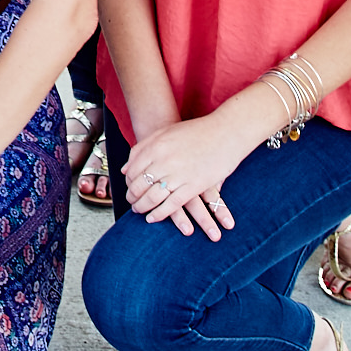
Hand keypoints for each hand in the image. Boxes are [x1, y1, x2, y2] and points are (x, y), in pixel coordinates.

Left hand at [123, 113, 240, 240]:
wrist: (226, 131)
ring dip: (142, 207)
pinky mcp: (194, 186)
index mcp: (155, 146)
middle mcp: (164, 161)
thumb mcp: (165, 133)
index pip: (133, 170)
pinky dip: (159, 214)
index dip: (128, 182)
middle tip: (131, 202)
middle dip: (132, 197)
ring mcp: (178, 175)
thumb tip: (125, 169)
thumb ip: (143, 148)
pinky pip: (171, 205)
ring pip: (152, 197)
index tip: (129, 188)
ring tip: (138, 211)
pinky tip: (152, 218)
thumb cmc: (196, 131)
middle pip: (140, 185)